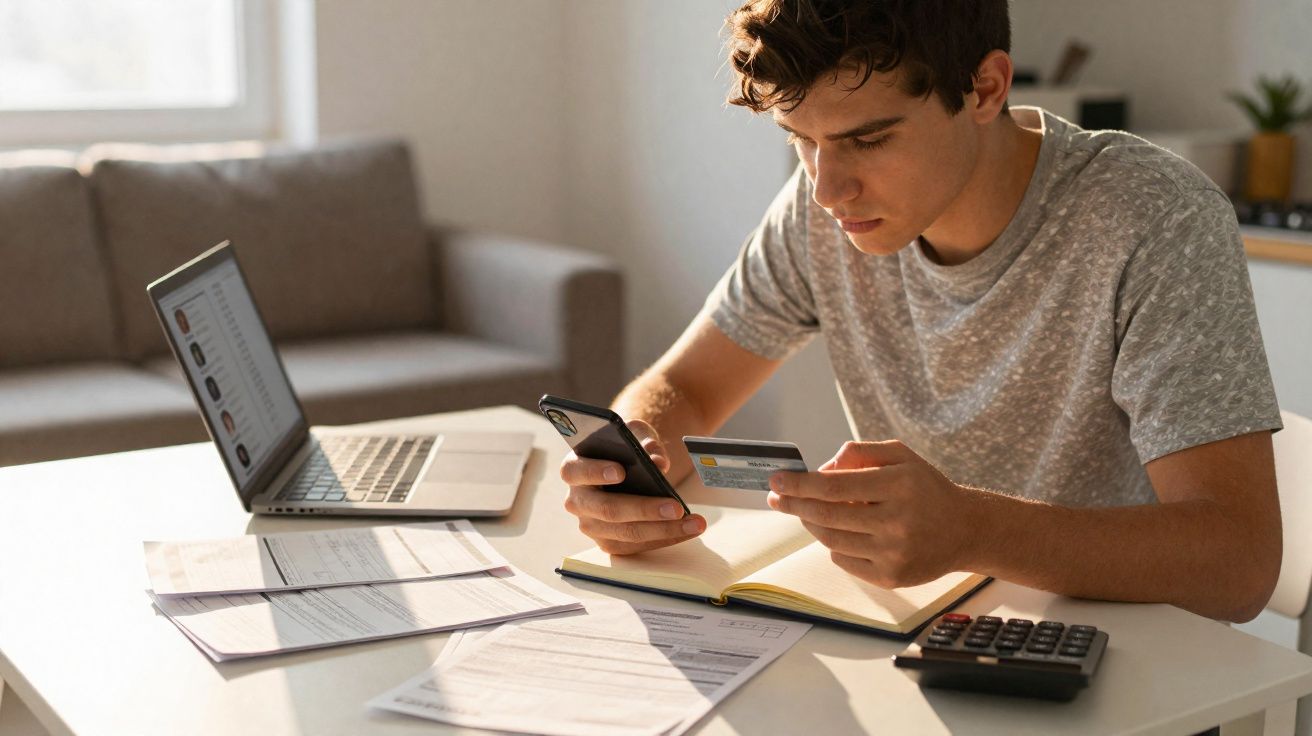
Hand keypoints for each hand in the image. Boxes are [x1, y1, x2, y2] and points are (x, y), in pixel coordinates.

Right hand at [559, 419, 706, 554]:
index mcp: (573, 468)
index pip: (577, 470)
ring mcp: (591, 525)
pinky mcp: (608, 542)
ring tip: (694, 523)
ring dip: (664, 530)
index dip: (597, 471)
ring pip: (627, 532)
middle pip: (608, 509)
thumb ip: (644, 440)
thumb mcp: (633, 433)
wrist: (624, 466)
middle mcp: (577, 500)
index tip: (621, 471)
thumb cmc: (624, 447)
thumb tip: (658, 462)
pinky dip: (665, 538)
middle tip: (676, 507)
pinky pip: (637, 545)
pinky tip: (688, 529)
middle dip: (644, 509)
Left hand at [767, 440, 971, 587]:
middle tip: (777, 497)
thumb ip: (859, 453)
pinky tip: (845, 533)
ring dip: (812, 523)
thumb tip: (821, 469)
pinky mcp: (891, 577)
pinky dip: (835, 545)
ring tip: (808, 512)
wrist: (965, 530)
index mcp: (900, 485)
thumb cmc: (925, 488)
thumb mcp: (900, 456)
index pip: (834, 486)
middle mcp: (898, 521)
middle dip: (794, 504)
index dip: (799, 484)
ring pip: (830, 540)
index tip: (777, 480)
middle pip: (826, 515)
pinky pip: (843, 560)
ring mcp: (894, 553)